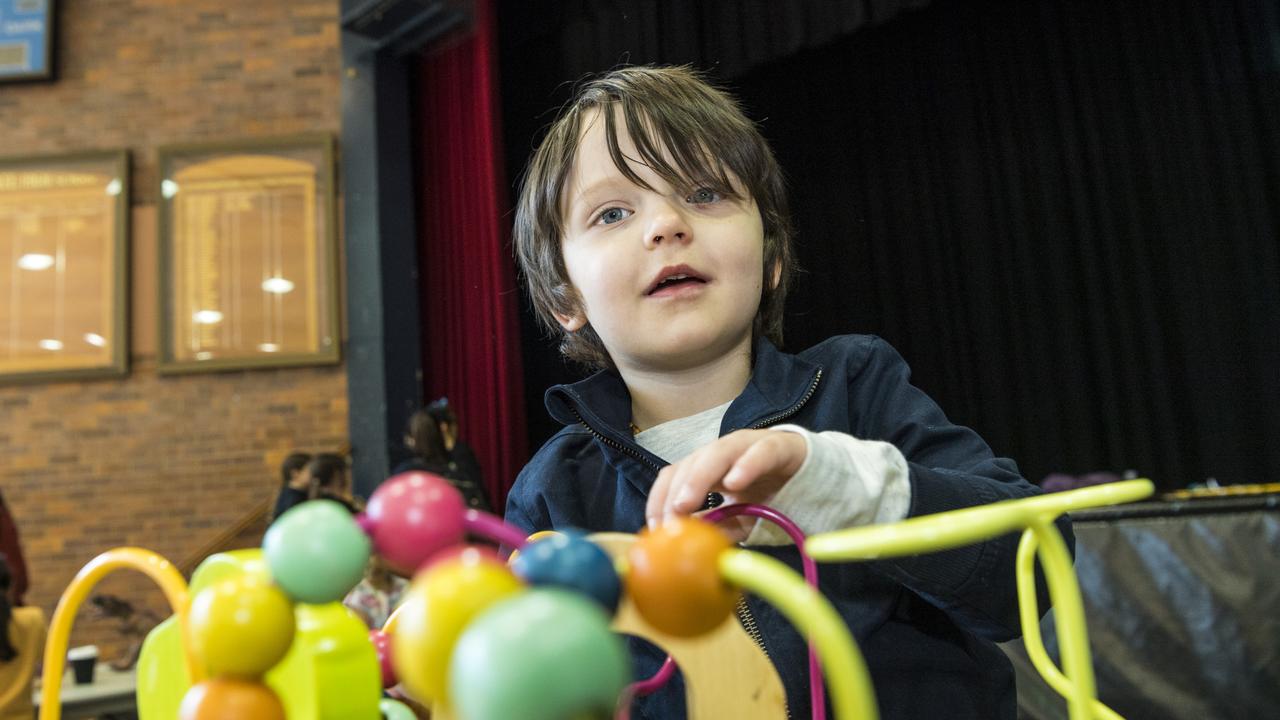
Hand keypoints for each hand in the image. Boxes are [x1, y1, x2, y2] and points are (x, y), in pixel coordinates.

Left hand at [645, 429, 806, 541]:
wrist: (820, 480)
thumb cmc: (775, 497)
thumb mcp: (741, 521)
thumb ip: (718, 528)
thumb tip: (690, 543)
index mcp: (710, 468)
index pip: (674, 475)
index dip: (659, 498)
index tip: (655, 527)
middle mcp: (725, 452)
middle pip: (690, 463)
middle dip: (674, 492)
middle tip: (669, 519)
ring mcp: (750, 445)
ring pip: (718, 452)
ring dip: (698, 478)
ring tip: (686, 502)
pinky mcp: (779, 446)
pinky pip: (761, 452)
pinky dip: (746, 465)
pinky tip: (735, 483)